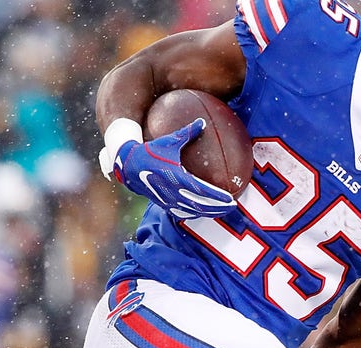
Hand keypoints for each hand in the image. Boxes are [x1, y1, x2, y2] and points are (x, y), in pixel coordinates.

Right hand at [113, 119, 236, 219]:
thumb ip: (187, 132)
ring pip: (193, 211)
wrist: (127, 165)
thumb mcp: (169, 141)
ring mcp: (168, 201)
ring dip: (208, 212)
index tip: (231, 199)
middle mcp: (173, 192)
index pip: (203, 191)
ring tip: (222, 211)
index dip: (217, 197)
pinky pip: (182, 212)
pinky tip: (204, 211)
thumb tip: (202, 122)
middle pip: (201, 205)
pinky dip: (195, 213)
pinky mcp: (163, 204)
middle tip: (232, 207)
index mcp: (177, 177)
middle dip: (218, 208)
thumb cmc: (150, 150)